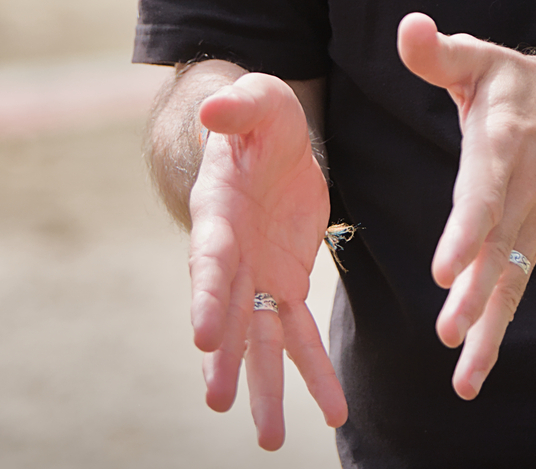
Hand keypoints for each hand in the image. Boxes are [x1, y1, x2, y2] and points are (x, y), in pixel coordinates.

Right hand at [189, 72, 349, 448]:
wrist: (269, 137)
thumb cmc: (259, 115)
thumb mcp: (258, 99)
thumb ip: (239, 106)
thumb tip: (213, 112)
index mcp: (219, 212)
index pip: (210, 258)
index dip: (206, 295)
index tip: (202, 336)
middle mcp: (230, 254)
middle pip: (225, 312)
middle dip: (223, 357)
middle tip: (218, 400)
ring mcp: (255, 275)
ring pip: (259, 339)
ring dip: (264, 386)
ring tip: (269, 438)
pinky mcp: (285, 284)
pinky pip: (299, 334)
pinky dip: (314, 372)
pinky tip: (333, 410)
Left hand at [396, 13, 535, 398]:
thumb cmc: (520, 87)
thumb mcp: (481, 60)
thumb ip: (439, 52)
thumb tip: (407, 27)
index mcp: (503, 146)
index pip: (484, 193)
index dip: (467, 230)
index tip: (447, 269)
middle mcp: (521, 194)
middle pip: (498, 251)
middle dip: (477, 294)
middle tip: (450, 331)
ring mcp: (530, 225)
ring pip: (508, 282)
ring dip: (487, 327)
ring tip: (463, 374)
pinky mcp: (530, 244)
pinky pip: (513, 291)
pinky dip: (495, 333)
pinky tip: (472, 373)